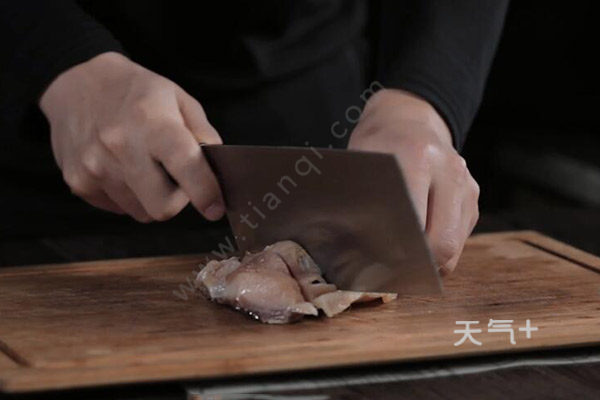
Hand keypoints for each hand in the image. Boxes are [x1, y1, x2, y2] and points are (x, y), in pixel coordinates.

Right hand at [40, 52, 224, 221]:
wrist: (76, 85)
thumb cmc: (135, 92)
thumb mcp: (178, 99)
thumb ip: (203, 134)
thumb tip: (217, 170)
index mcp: (152, 122)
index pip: (185, 165)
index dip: (205, 192)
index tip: (215, 207)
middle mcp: (121, 146)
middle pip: (162, 208)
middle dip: (177, 200)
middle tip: (176, 179)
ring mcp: (95, 168)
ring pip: (142, 212)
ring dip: (151, 198)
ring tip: (144, 167)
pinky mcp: (78, 182)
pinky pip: (118, 208)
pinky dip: (128, 196)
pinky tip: (123, 169)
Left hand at [348, 89, 479, 274]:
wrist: (408, 119)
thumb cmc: (377, 146)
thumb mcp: (361, 165)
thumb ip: (363, 204)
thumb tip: (358, 253)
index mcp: (418, 158)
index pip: (413, 223)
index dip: (396, 253)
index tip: (376, 269)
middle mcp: (451, 172)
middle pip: (442, 243)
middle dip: (416, 267)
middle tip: (390, 276)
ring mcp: (468, 185)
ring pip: (455, 247)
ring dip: (429, 263)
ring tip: (401, 266)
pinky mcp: (474, 197)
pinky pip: (460, 238)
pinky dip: (438, 249)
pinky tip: (416, 245)